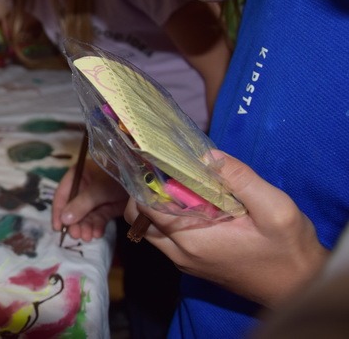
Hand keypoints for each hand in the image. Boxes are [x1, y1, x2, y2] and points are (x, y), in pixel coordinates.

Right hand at [52, 157, 128, 240]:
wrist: (144, 180)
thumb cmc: (117, 177)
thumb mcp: (98, 189)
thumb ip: (81, 204)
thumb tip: (64, 220)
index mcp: (78, 176)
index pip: (63, 194)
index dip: (58, 211)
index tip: (58, 227)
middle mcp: (84, 187)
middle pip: (74, 208)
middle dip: (75, 223)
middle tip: (76, 235)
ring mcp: (96, 198)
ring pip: (86, 216)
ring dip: (85, 227)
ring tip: (87, 237)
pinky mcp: (107, 207)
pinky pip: (98, 219)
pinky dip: (97, 227)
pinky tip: (97, 234)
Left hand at [124, 150, 328, 307]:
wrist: (301, 286)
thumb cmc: (289, 250)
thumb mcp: (275, 208)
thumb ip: (240, 179)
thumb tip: (207, 155)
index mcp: (193, 241)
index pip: (145, 210)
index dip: (146, 183)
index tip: (157, 161)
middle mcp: (181, 254)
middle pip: (140, 220)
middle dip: (146, 193)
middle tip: (169, 171)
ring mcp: (186, 260)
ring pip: (153, 229)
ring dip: (160, 206)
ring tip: (186, 184)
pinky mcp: (194, 262)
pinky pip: (169, 237)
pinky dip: (172, 218)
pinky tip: (198, 202)